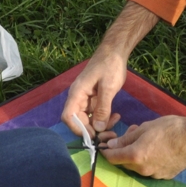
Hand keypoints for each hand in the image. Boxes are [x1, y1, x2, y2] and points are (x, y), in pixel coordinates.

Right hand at [62, 1, 160, 135]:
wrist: (115, 51)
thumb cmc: (110, 65)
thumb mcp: (108, 87)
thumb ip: (102, 108)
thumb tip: (97, 128)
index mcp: (77, 93)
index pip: (68, 116)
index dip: (77, 128)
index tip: (92, 135)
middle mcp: (78, 97)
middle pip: (78, 120)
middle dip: (92, 129)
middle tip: (109, 134)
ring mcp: (86, 98)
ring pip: (88, 119)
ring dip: (100, 125)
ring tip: (116, 123)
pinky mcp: (94, 99)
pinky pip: (95, 113)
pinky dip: (104, 118)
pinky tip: (116, 116)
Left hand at [99, 115, 185, 178]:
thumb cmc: (169, 128)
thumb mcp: (145, 128)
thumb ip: (126, 139)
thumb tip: (111, 145)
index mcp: (135, 156)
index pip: (112, 158)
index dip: (107, 152)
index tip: (106, 146)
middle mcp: (143, 169)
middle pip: (124, 164)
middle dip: (124, 152)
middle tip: (131, 136)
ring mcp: (154, 175)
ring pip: (138, 167)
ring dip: (137, 156)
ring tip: (147, 141)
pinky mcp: (165, 176)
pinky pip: (151, 169)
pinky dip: (149, 161)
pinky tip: (157, 150)